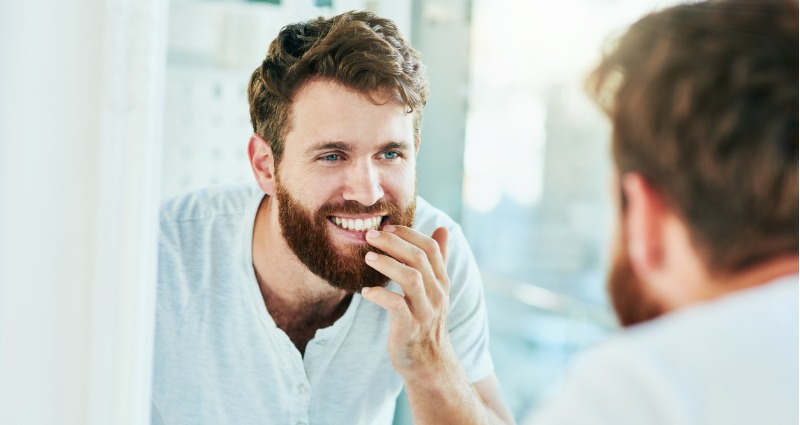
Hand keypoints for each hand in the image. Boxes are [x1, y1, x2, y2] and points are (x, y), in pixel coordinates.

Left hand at [361, 225, 454, 376]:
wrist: (428, 362)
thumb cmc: (425, 320)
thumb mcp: (436, 289)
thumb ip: (438, 259)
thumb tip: (443, 228)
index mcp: (441, 282)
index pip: (430, 248)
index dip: (409, 234)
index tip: (387, 227)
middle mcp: (436, 294)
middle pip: (419, 258)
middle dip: (393, 243)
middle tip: (370, 236)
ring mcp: (424, 311)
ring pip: (410, 278)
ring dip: (387, 264)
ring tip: (367, 257)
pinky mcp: (409, 328)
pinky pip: (396, 306)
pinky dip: (380, 295)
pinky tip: (366, 291)